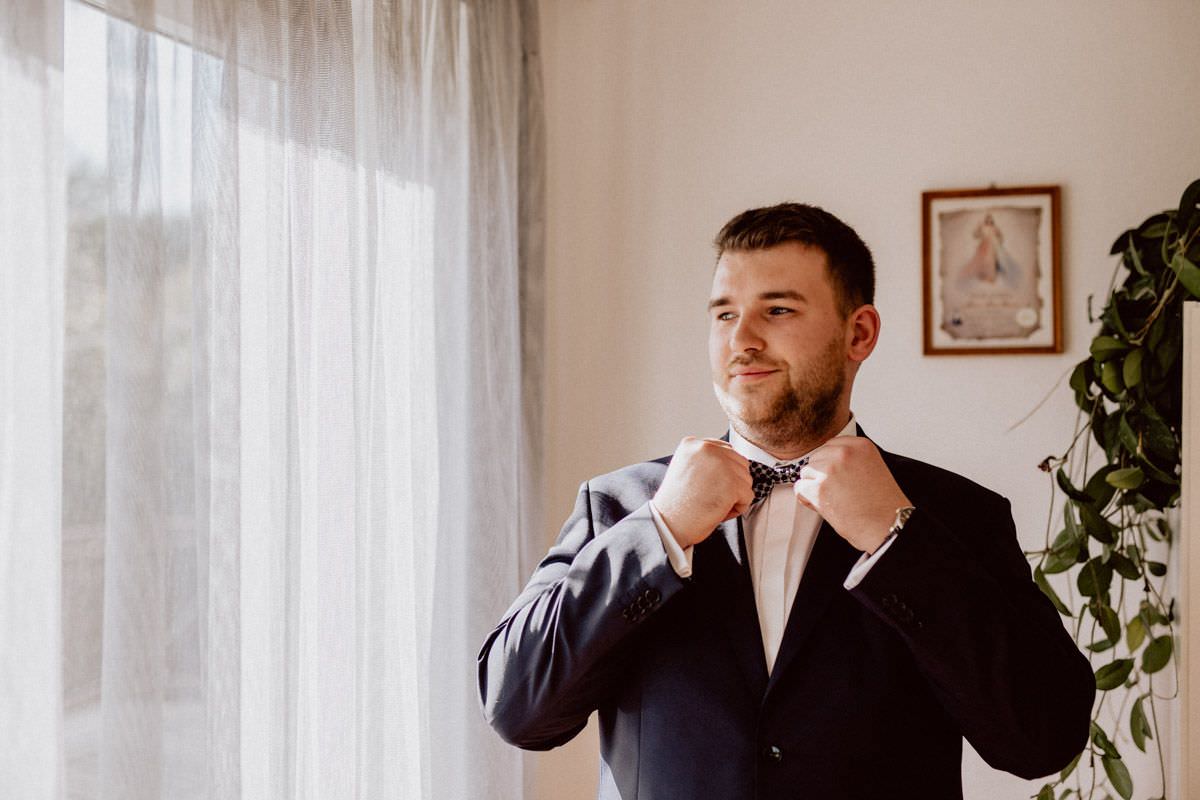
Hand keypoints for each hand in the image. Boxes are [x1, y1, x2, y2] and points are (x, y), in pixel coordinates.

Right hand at [653, 437, 755, 547]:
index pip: (726, 450)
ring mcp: (721, 464)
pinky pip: (748, 496)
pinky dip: (737, 508)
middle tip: (710, 497)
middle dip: (731, 483)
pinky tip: (718, 511)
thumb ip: (706, 461)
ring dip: (734, 496)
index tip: (708, 486)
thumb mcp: (685, 470)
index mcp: (692, 443)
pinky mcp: (732, 483)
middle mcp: (706, 448)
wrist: (668, 524)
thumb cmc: (676, 505)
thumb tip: (732, 463)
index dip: (723, 473)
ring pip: (746, 479)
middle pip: (740, 463)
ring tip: (712, 503)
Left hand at [793, 437, 910, 553]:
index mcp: (860, 445)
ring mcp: (829, 469)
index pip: (830, 445)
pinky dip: (807, 499)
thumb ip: (851, 460)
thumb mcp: (872, 469)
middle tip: (837, 491)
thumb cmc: (882, 504)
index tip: (837, 475)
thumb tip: (826, 462)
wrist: (886, 525)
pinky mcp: (818, 487)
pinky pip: (800, 488)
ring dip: (814, 487)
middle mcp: (844, 452)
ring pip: (807, 473)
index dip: (830, 463)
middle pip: (816, 458)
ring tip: (835, 499)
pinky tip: (825, 506)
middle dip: (821, 475)